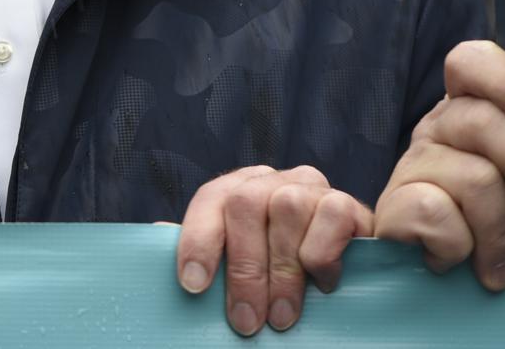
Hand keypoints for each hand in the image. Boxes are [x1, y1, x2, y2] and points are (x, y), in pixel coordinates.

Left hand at [174, 164, 372, 336]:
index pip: (211, 199)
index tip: (193, 286)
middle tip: (246, 322)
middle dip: (243, 270)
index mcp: (239, 189)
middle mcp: (273, 181)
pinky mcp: (349, 204)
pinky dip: (323, 256)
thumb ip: (206, 250)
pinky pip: (331, 216)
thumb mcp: (238, 264)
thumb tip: (155, 233)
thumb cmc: (278, 275)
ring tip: (281, 317)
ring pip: (286, 208)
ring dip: (283, 272)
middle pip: (245, 204)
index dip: (198, 240)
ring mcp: (311, 188)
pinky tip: (322, 286)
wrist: (344, 275)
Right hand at [374, 40, 504, 290]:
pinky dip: (458, 246)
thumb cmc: (493, 224)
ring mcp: (413, 164)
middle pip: (483, 121)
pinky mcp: (392, 204)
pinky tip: (456, 259)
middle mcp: (436, 128)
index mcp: (466, 110)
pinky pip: (436, 212)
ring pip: (474, 177)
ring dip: (498, 232)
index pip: (470, 62)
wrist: (430, 277)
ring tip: (500, 267)